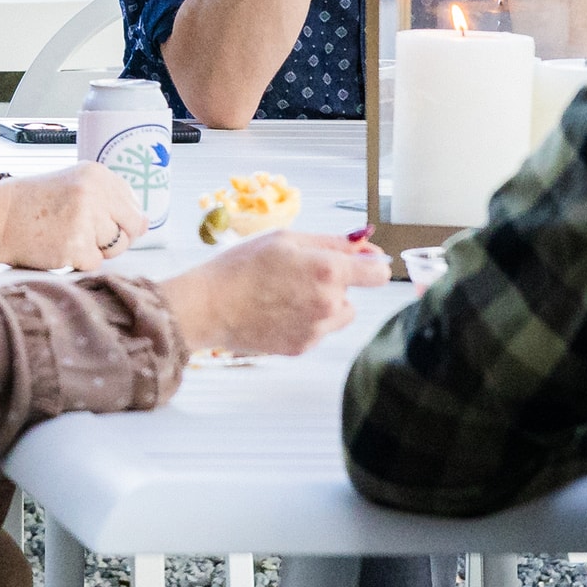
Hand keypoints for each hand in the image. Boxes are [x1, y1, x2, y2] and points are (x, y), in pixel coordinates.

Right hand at [0, 164, 146, 269]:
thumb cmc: (32, 204)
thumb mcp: (72, 185)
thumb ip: (108, 199)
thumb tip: (145, 225)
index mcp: (96, 173)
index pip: (133, 205)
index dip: (117, 220)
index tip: (95, 220)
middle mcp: (94, 192)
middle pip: (132, 227)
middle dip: (114, 237)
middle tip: (84, 233)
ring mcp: (84, 218)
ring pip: (115, 247)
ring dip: (95, 249)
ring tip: (67, 236)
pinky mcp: (75, 245)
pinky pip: (95, 263)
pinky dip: (79, 262)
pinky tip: (58, 247)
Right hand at [163, 230, 390, 355]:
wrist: (209, 306)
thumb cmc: (240, 267)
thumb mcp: (285, 239)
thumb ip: (330, 242)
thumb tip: (363, 245)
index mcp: (327, 271)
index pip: (378, 272)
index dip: (371, 264)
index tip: (362, 263)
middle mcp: (329, 303)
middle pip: (353, 295)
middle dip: (335, 284)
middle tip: (299, 276)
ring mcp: (317, 329)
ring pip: (337, 315)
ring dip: (324, 305)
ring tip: (286, 295)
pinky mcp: (302, 347)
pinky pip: (317, 331)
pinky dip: (305, 322)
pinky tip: (277, 311)